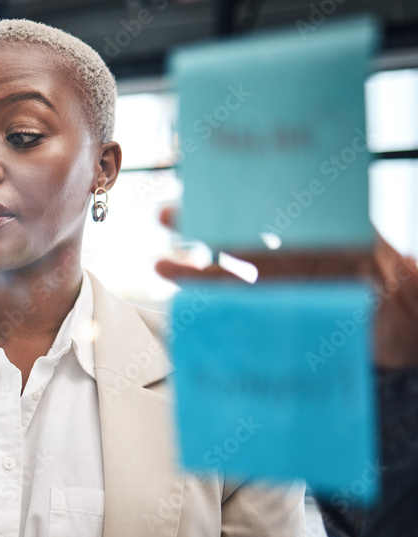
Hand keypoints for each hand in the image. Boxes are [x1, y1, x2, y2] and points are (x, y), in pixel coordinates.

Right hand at [154, 207, 417, 368]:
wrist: (404, 328)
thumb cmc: (403, 291)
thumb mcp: (385, 263)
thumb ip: (368, 250)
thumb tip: (355, 236)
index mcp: (316, 235)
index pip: (268, 211)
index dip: (238, 201)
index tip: (210, 192)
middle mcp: (294, 258)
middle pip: (238, 237)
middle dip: (201, 226)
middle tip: (168, 215)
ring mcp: (282, 288)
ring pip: (230, 277)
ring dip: (194, 272)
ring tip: (160, 267)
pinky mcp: (277, 317)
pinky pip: (237, 312)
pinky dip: (211, 310)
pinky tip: (187, 308)